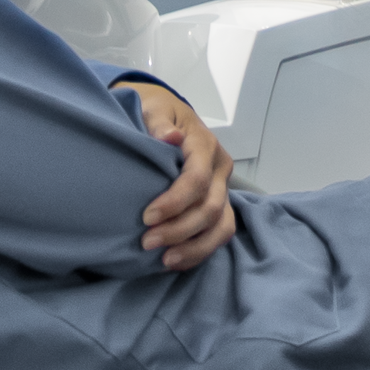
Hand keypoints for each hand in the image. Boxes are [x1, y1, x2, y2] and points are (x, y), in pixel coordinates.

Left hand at [123, 81, 236, 270]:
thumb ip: (159, 123)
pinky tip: (175, 260)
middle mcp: (220, 169)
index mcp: (205, 145)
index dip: (174, 202)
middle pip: (210, 208)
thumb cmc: (158, 113)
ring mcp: (222, 188)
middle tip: (147, 242)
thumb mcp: (154, 109)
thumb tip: (170, 136)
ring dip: (194, 247)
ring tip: (164, 260)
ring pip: (221, 226)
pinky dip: (200, 250)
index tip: (146, 217)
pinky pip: (219, 233)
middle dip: (179, 229)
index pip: (197, 179)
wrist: (167, 114)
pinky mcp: (218, 204)